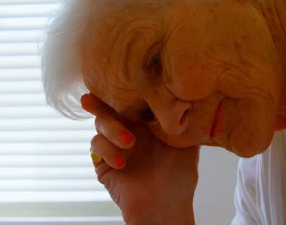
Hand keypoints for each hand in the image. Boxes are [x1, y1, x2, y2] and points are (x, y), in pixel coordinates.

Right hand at [81, 93, 199, 223]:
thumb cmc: (179, 177)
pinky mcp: (102, 163)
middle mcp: (126, 131)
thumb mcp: (187, 143)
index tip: (114, 78)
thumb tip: (192, 96)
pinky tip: (122, 162)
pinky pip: (96, 147)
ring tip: (130, 142)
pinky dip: (107, 150)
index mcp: (143, 123)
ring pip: (99, 126)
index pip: (129, 101)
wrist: (166, 206)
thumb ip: (185, 120)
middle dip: (100, 102)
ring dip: (111, 129)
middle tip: (93, 99)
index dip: (121, 90)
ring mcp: (113, 146)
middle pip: (108, 108)